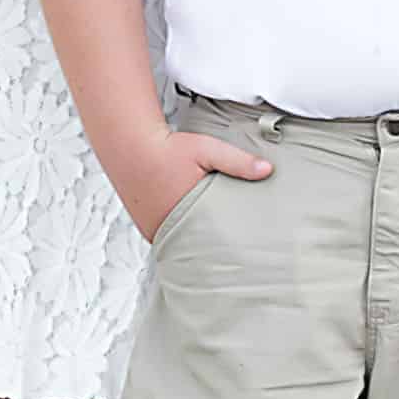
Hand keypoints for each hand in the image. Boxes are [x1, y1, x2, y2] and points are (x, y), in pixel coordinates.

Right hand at [109, 121, 272, 242]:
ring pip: (181, 244)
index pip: (211, 242)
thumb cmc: (168, 149)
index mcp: (184, 215)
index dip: (227, 249)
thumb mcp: (207, 150)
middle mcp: (165, 228)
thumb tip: (268, 170)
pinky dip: (181, 235)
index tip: (244, 252)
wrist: (130, 144)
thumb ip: (237, 162)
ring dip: (196, 241)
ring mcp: (153, 230)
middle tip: (236, 254)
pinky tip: (194, 232)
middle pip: (196, 247)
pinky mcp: (146, 227)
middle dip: (213, 248)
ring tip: (217, 247)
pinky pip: (169, 238)